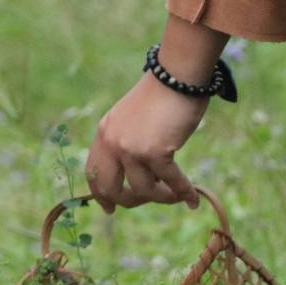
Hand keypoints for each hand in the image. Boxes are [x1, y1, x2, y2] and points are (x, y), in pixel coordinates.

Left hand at [85, 16, 229, 212]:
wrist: (178, 75)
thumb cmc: (163, 94)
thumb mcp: (133, 119)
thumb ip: (128, 142)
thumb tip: (141, 175)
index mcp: (104, 132)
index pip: (93, 172)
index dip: (100, 195)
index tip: (109, 208)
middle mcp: (112, 142)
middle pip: (111, 189)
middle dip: (129, 201)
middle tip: (148, 202)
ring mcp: (131, 148)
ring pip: (143, 190)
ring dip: (162, 198)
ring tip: (176, 196)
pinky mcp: (155, 152)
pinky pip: (170, 182)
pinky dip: (183, 192)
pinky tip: (193, 199)